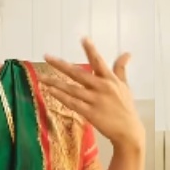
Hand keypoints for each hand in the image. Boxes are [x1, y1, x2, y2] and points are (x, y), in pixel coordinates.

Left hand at [42, 38, 145, 152]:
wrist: (129, 131)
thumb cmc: (126, 107)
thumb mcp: (125, 86)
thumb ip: (121, 68)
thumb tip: (127, 53)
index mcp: (110, 79)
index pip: (98, 61)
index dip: (91, 50)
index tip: (83, 38)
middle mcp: (102, 87)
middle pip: (78, 73)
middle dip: (61, 64)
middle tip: (46, 56)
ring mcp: (95, 100)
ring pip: (71, 88)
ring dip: (55, 82)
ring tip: (41, 76)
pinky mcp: (90, 113)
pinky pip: (72, 103)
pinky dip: (61, 96)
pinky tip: (50, 91)